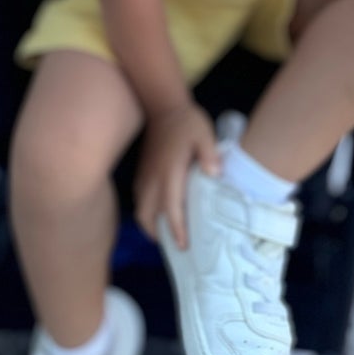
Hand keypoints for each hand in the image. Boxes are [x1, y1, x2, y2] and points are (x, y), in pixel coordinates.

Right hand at [134, 101, 220, 248]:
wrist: (163, 108)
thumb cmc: (187, 123)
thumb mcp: (204, 134)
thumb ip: (209, 154)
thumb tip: (214, 175)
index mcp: (169, 172)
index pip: (170, 208)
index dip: (177, 229)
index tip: (184, 246)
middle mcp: (152, 179)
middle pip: (148, 216)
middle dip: (159, 234)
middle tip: (177, 245)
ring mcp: (144, 177)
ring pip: (141, 211)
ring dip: (151, 226)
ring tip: (168, 234)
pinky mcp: (141, 174)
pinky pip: (139, 201)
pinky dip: (147, 213)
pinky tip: (160, 214)